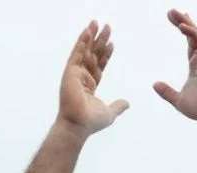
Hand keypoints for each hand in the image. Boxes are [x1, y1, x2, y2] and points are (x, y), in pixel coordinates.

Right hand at [57, 21, 127, 136]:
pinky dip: (81, 42)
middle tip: (106, 26)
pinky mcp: (70, 72)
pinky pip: (77, 54)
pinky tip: (87, 32)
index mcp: (89, 85)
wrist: (79, 124)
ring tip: (96, 23)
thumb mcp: (110, 112)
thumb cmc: (91, 121)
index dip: (106, 54)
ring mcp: (75, 74)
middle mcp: (81, 78)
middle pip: (92, 55)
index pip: (99, 66)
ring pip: (84, 51)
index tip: (112, 43)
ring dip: (90, 36)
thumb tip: (127, 103)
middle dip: (99, 41)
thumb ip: (118, 106)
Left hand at [153, 9, 196, 130]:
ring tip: (177, 14)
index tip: (172, 19)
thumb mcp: (178, 100)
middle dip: (183, 22)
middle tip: (171, 11)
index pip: (189, 43)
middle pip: (193, 36)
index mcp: (196, 66)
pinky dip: (194, 34)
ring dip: (187, 24)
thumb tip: (154, 84)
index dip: (182, 30)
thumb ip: (167, 91)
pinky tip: (184, 27)